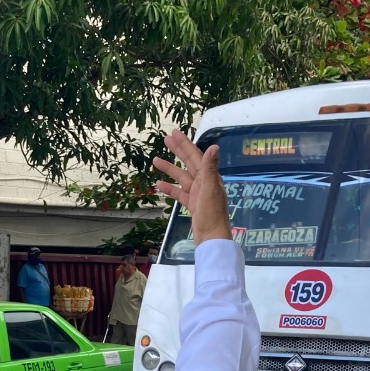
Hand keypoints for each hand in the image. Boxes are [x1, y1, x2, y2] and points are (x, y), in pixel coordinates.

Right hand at [153, 130, 230, 245]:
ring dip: (169, 169)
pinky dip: (170, 188)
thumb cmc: (212, 215)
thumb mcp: (210, 190)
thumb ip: (210, 168)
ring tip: (155, 160)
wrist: (212, 238)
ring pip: (181, 177)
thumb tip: (214, 146)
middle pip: (188, 162)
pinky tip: (159, 184)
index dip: (184, 144)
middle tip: (166, 138)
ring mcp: (198, 193)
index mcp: (209, 177)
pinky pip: (179, 193)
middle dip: (177, 150)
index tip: (174, 133)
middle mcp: (204, 182)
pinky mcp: (192, 204)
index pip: (195, 156)